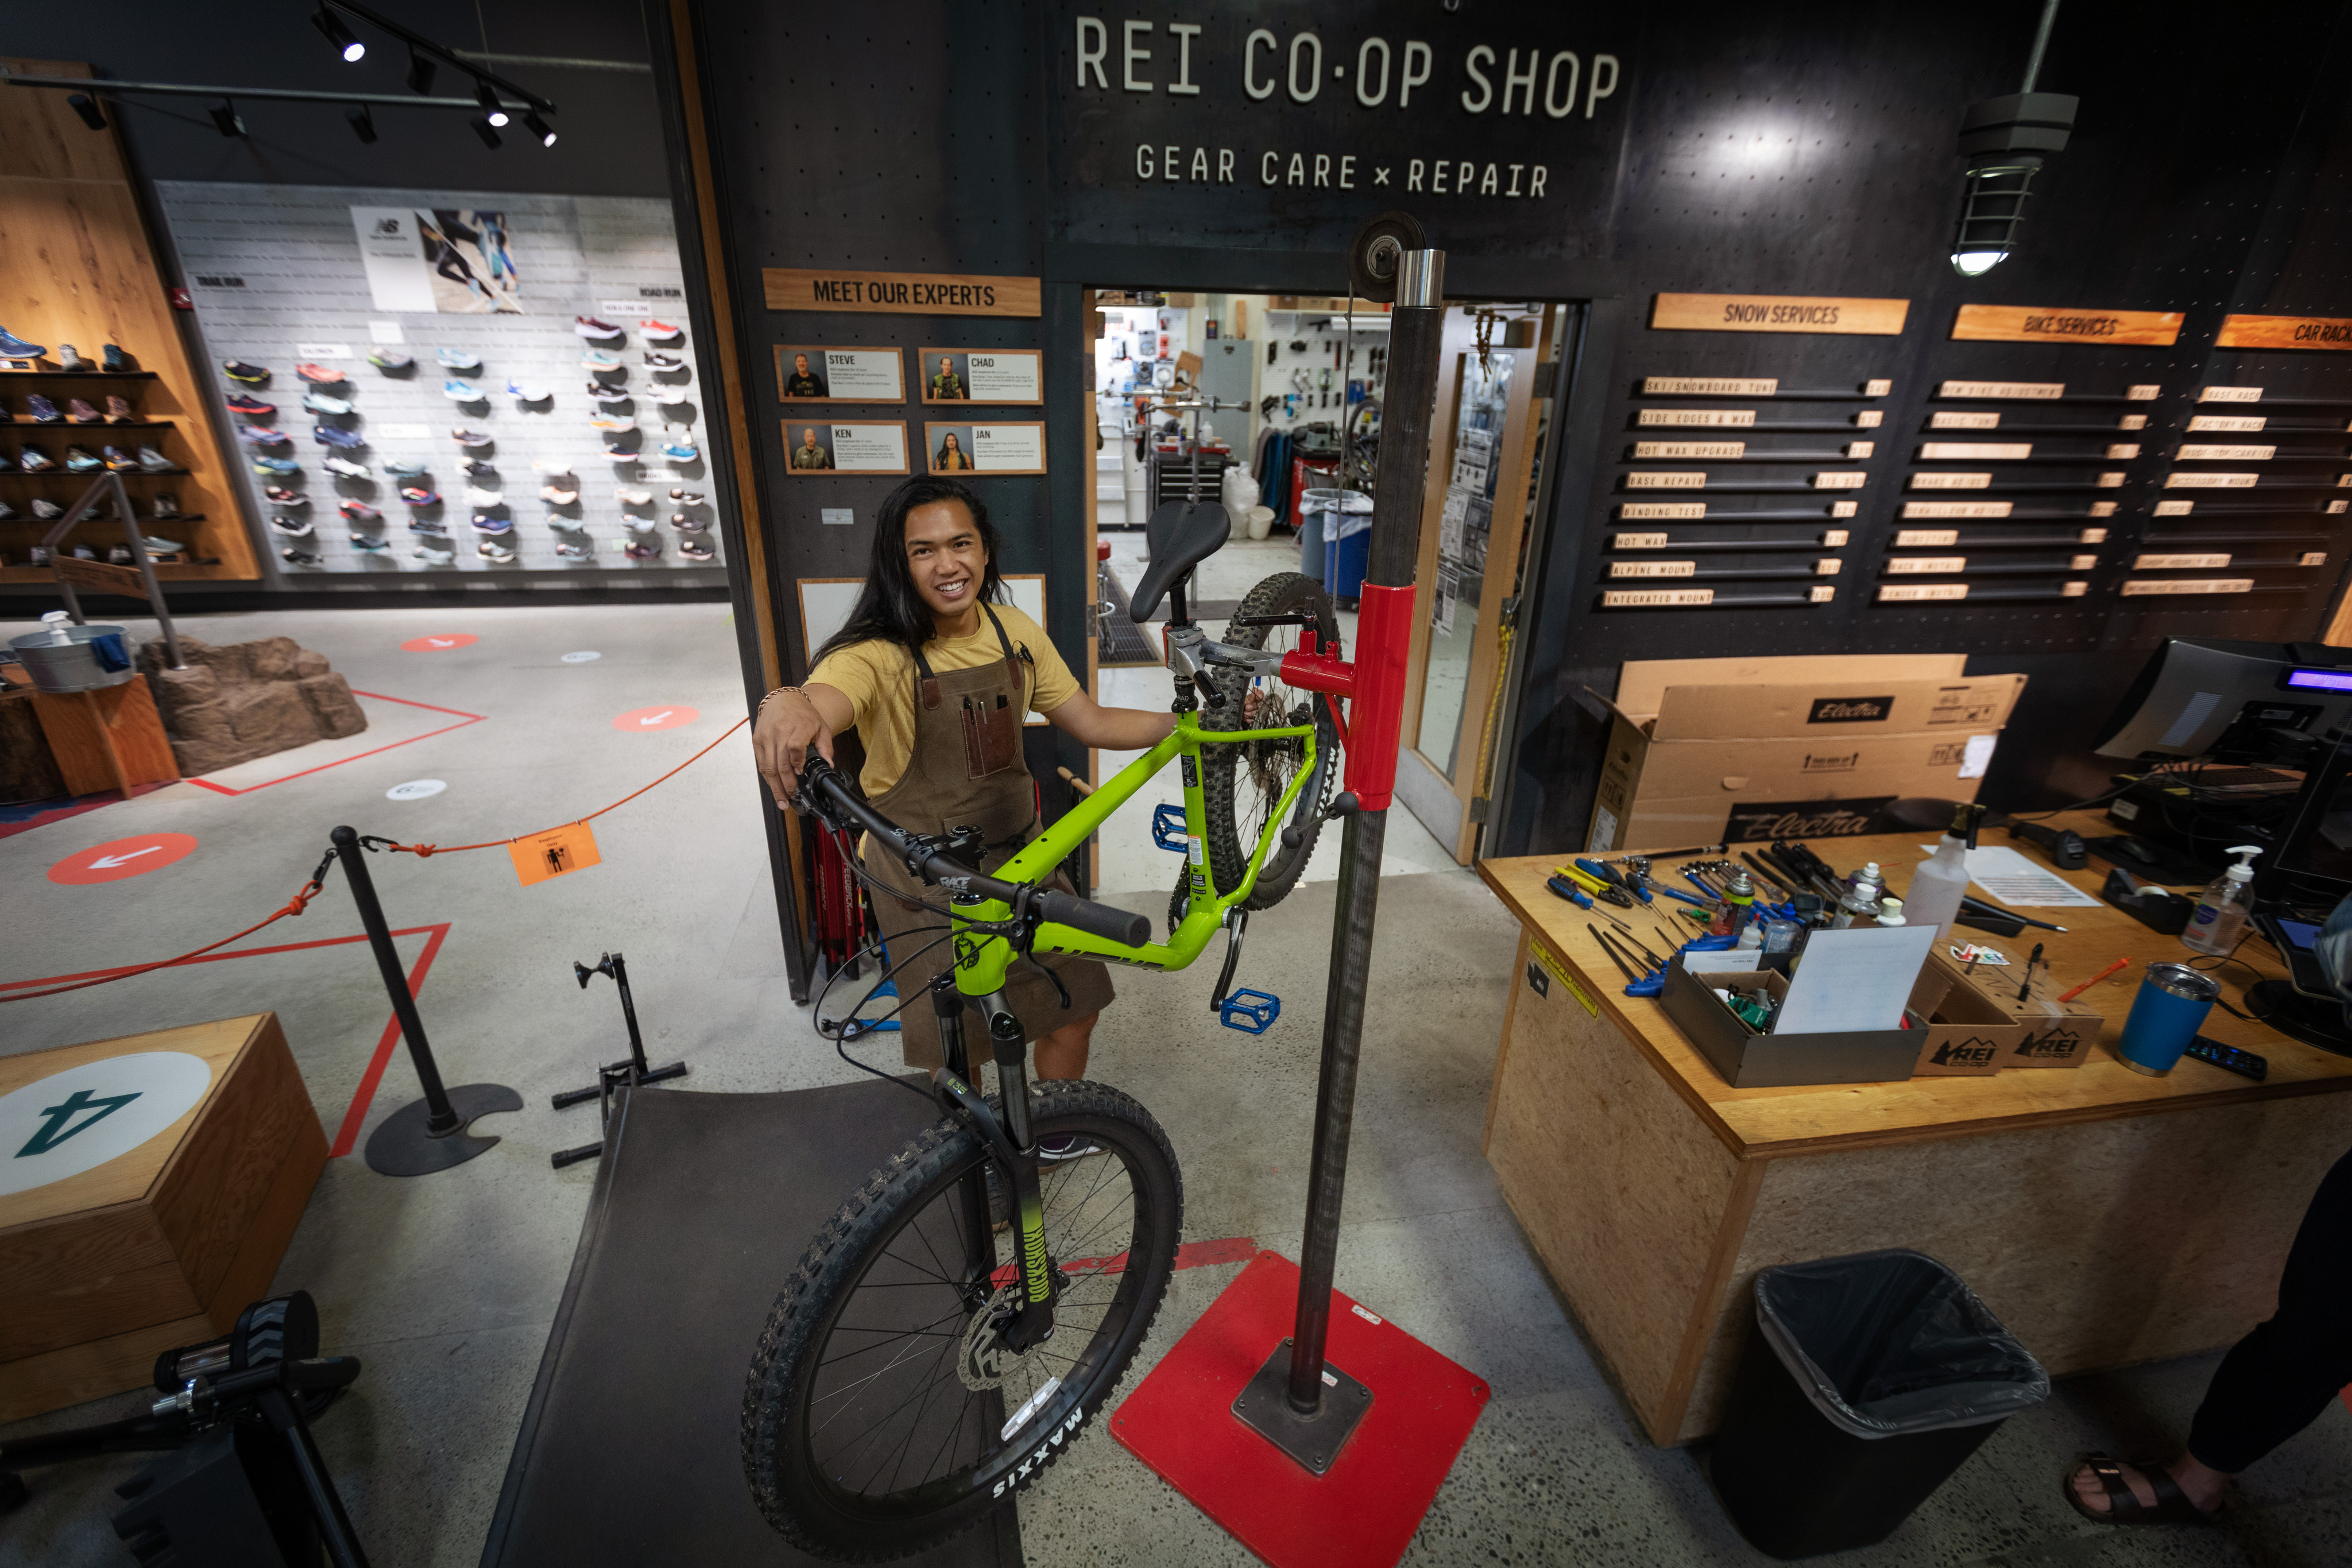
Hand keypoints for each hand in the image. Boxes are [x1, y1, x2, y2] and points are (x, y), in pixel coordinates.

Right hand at [753, 689, 834, 807]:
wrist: (783, 700)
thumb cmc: (803, 714)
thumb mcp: (821, 727)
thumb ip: (826, 747)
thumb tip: (829, 765)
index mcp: (797, 726)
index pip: (794, 747)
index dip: (796, 763)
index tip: (800, 774)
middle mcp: (779, 732)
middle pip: (780, 762)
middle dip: (786, 784)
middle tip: (792, 798)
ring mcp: (766, 737)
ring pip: (768, 767)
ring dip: (775, 786)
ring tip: (782, 800)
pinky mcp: (757, 740)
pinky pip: (761, 763)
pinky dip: (768, 777)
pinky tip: (774, 787)